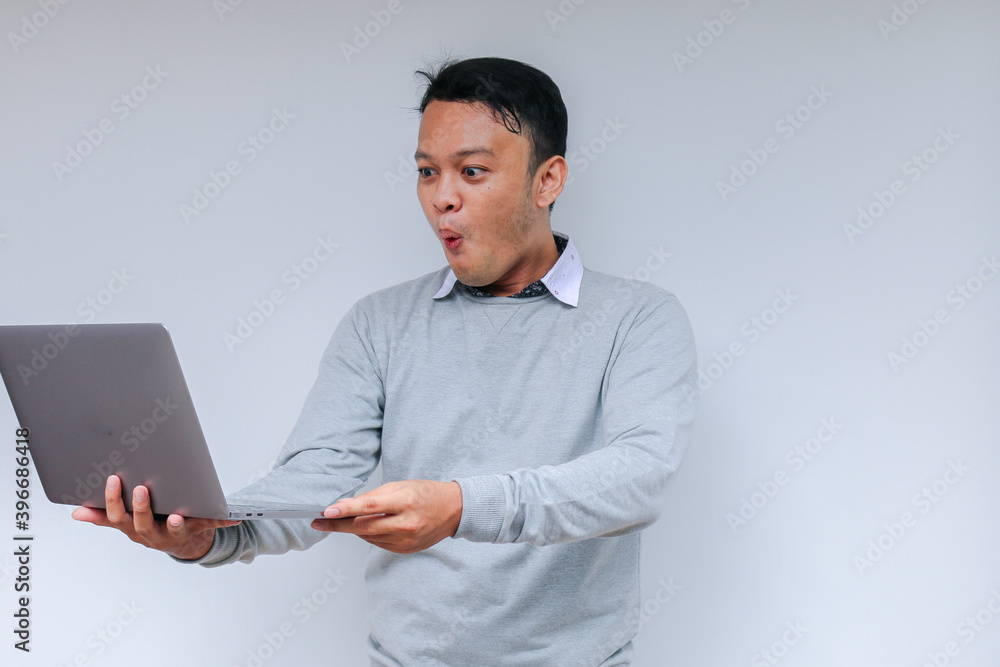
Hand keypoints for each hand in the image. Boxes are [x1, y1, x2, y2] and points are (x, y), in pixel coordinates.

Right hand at [71, 474, 240, 560]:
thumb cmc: (151, 526)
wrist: (183, 545)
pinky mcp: (198, 530)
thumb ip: (103, 517)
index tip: (113, 480)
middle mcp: (153, 534)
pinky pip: (211, 525)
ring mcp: (176, 533)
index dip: (114, 501)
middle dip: (141, 507)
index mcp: (134, 529)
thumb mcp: (126, 524)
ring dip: (176, 522)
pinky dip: (224, 520)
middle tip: (141, 488)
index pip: (118, 516)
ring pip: (174, 530)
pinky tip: (237, 518)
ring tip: (177, 514)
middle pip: (143, 524)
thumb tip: (76, 513)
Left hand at [312, 479, 462, 553]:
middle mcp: (406, 523)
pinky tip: (368, 526)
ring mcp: (406, 540)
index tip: (327, 511)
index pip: (369, 507)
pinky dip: (368, 535)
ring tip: (342, 519)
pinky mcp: (405, 550)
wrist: (452, 510)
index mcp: (405, 502)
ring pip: (368, 537)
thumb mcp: (401, 485)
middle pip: (363, 527)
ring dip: (353, 528)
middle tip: (319, 521)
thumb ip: (373, 495)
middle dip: (338, 524)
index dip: (346, 510)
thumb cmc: (426, 493)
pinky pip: (377, 544)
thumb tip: (346, 505)